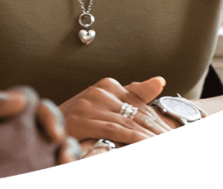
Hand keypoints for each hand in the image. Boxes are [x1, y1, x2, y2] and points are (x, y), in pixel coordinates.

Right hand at [59, 76, 176, 145]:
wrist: (48, 128)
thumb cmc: (80, 120)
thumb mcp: (108, 105)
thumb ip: (134, 94)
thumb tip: (160, 81)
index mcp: (108, 85)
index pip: (142, 106)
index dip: (161, 124)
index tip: (174, 134)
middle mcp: (99, 91)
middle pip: (138, 115)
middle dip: (159, 132)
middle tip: (173, 137)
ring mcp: (90, 105)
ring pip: (130, 124)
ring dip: (150, 136)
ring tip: (163, 141)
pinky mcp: (82, 120)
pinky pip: (115, 130)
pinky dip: (134, 138)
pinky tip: (145, 142)